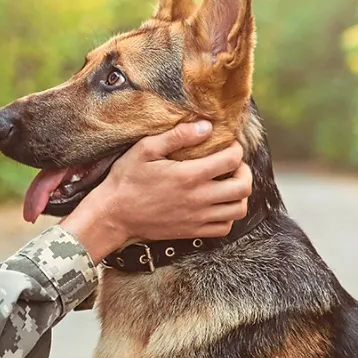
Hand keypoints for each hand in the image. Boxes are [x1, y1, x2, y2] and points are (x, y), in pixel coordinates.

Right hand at [59, 120, 252, 263]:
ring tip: (228, 183)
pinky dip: (228, 215)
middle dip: (244, 171)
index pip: (232, 160)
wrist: (114, 214)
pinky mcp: (192, 232)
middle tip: (233, 164)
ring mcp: (197, 218)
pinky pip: (225, 228)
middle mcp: (199, 198)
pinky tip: (217, 204)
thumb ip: (177, 136)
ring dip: (239, 194)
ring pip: (239, 209)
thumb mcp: (146, 149)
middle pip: (243, 186)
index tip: (228, 145)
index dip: (236, 148)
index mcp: (189, 175)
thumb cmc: (127, 179)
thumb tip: (206, 126)